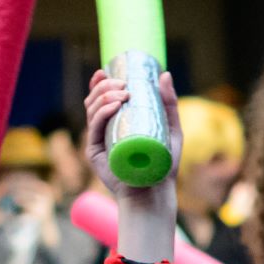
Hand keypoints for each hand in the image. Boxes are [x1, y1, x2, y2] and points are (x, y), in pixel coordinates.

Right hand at [84, 66, 183, 197]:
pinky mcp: (96, 153)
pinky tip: (114, 105)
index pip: (100, 99)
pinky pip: (95, 128)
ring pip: (92, 111)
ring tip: (123, 93)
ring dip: (104, 96)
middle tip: (123, 84)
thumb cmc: (163, 164)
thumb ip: (169, 104)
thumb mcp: (171, 129)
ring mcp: (98, 141)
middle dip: (105, 87)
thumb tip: (165, 73)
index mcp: (116, 124)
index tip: (105, 71)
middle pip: (94, 102)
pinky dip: (102, 113)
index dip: (98, 83)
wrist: (156, 192)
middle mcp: (104, 131)